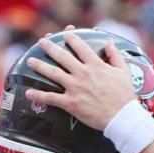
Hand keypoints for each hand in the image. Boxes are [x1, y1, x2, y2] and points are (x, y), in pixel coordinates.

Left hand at [23, 27, 138, 129]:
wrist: (121, 116)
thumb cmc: (124, 95)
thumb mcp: (123, 71)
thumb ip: (115, 55)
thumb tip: (110, 42)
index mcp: (96, 65)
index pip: (81, 48)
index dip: (72, 39)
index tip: (65, 34)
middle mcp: (83, 74)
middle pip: (63, 57)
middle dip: (50, 47)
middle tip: (41, 42)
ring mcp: (75, 88)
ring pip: (54, 73)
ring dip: (40, 66)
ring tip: (31, 61)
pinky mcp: (70, 103)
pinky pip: (51, 98)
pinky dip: (39, 95)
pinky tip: (29, 92)